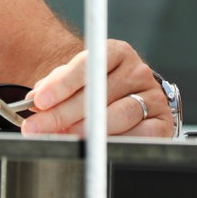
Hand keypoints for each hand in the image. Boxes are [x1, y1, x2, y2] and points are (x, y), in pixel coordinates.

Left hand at [19, 40, 174, 137]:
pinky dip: (114, 142)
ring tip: (63, 137)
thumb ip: (56, 85)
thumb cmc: (96, 88)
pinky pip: (139, 136)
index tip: (40, 101)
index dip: (62, 84)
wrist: (126, 98)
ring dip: (86, 130)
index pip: (89, 64)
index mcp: (117, 52)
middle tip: (39, 127)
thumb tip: (35, 99)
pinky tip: (96, 146)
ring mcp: (152, 96)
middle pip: (99, 94)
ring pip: (118, 116)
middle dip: (63, 114)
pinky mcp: (161, 122)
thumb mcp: (75, 79)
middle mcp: (137, 70)